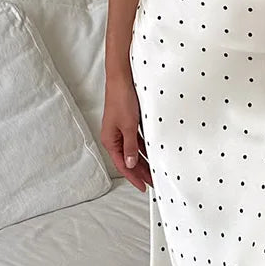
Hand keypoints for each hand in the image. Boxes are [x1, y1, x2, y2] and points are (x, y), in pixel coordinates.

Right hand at [101, 75, 152, 191]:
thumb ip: (130, 146)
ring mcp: (121, 129)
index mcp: (110, 140)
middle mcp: (114, 136)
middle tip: (152, 181)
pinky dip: (144, 147)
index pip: (122, 165)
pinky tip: (152, 152)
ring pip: (133, 150)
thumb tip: (130, 163)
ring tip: (154, 170)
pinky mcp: (128, 122)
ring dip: (143, 160)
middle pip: (128, 159)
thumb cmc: (121, 99)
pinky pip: (136, 140)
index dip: (133, 177)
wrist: (122, 80)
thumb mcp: (128, 126)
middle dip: (140, 171)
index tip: (143, 186)